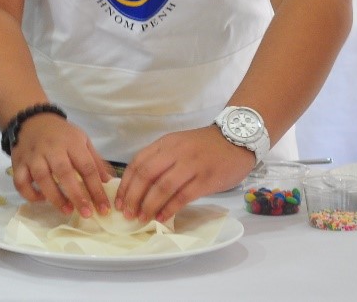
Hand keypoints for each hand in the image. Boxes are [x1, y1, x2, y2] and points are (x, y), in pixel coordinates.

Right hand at [9, 114, 111, 217]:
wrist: (32, 120)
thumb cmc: (61, 134)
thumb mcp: (82, 140)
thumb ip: (95, 161)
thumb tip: (109, 183)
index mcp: (71, 142)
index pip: (87, 167)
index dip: (96, 189)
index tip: (104, 208)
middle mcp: (52, 148)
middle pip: (64, 172)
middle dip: (76, 195)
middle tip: (86, 213)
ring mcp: (33, 156)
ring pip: (41, 177)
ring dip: (54, 196)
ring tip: (67, 210)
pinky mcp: (18, 163)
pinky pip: (20, 181)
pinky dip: (29, 194)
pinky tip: (41, 199)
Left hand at [116, 126, 254, 222]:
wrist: (236, 139)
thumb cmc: (205, 146)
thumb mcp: (178, 145)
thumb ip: (161, 160)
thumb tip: (139, 188)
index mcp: (166, 143)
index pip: (138, 163)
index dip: (126, 184)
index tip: (120, 201)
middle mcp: (176, 152)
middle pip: (146, 174)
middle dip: (134, 196)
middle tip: (128, 214)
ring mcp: (191, 165)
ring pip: (163, 186)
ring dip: (149, 205)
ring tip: (142, 218)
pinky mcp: (206, 178)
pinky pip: (183, 195)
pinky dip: (170, 208)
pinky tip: (162, 217)